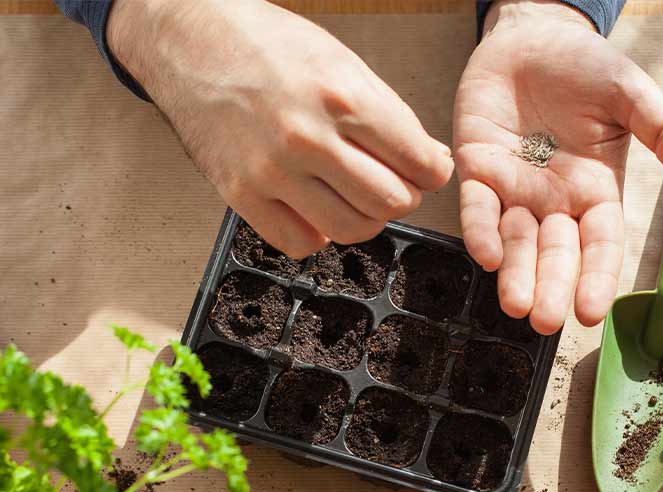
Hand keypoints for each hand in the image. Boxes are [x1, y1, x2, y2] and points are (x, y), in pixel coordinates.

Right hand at [108, 0, 452, 257]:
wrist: (190, 39)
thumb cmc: (267, 46)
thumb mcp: (342, 62)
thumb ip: (390, 116)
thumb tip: (430, 162)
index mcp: (341, 96)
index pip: (418, 162)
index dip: (433, 172)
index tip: (428, 171)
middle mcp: (307, 137)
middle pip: (390, 203)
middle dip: (403, 197)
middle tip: (393, 184)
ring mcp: (271, 171)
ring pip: (351, 230)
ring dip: (365, 219)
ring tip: (355, 196)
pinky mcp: (241, 195)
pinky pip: (301, 242)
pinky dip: (318, 233)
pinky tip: (316, 208)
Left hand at [454, 0, 662, 333]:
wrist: (530, 39)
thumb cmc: (584, 67)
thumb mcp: (630, 95)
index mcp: (594, 192)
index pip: (599, 245)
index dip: (597, 278)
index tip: (592, 313)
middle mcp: (553, 202)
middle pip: (554, 255)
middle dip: (550, 288)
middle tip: (545, 322)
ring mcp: (513, 191)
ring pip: (515, 242)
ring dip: (514, 275)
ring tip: (515, 306)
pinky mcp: (477, 173)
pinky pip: (477, 209)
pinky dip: (481, 231)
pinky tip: (487, 256)